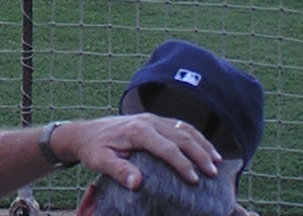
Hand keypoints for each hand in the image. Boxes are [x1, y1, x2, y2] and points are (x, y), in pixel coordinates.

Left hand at [59, 113, 222, 190]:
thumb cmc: (93, 149)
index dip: (182, 163)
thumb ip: (119, 172)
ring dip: (202, 144)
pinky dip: (196, 137)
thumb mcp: (101, 162)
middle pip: (181, 135)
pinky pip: (180, 126)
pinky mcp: (154, 121)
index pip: (166, 147)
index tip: (194, 180)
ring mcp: (152, 119)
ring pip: (184, 128)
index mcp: (137, 131)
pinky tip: (206, 149)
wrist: (85, 132)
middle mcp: (148, 121)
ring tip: (217, 162)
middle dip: (199, 154)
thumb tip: (137, 184)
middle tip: (212, 173)